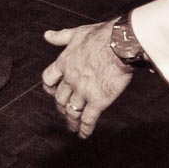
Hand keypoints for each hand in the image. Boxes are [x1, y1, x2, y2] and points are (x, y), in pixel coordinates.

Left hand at [41, 20, 133, 138]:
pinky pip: (88, 119)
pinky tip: (84, 134)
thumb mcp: (77, 33)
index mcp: (64, 63)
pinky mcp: (98, 101)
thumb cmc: (102, 36)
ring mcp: (83, 92)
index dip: (49, 88)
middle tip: (64, 111)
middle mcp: (71, 79)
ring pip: (72, 111)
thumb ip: (60, 37)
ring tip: (72, 127)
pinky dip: (85, 129)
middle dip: (61, 106)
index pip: (48, 79)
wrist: (120, 44)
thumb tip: (47, 35)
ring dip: (71, 121)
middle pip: (60, 98)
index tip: (52, 91)